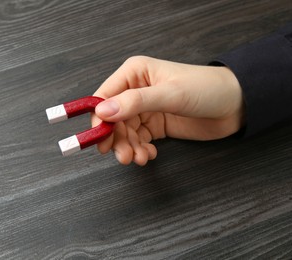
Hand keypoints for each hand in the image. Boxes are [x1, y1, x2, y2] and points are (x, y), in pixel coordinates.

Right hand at [91, 56, 243, 165]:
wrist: (237, 105)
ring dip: (129, 147)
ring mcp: (146, 109)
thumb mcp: (170, 94)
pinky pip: (139, 139)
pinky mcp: (156, 124)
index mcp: (135, 73)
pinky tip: (150, 154)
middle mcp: (136, 90)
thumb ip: (135, 103)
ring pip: (125, 132)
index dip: (99, 118)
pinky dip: (141, 150)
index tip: (100, 139)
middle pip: (113, 119)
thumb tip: (103, 111)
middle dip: (117, 139)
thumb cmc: (207, 89)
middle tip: (123, 156)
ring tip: (140, 158)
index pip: (105, 96)